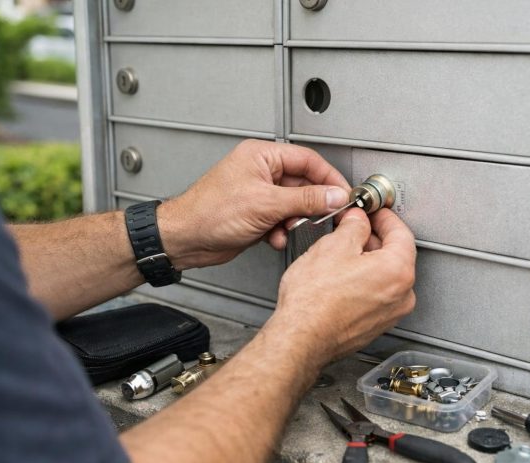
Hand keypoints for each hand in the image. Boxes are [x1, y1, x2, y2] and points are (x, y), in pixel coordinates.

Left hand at [157, 140, 349, 268]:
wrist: (185, 239)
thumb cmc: (209, 212)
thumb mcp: (266, 203)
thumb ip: (305, 199)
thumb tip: (334, 195)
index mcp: (262, 156)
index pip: (308, 160)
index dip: (329, 177)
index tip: (344, 194)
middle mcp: (261, 171)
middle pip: (303, 184)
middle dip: (311, 204)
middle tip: (325, 215)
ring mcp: (258, 194)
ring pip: (294, 205)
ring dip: (295, 220)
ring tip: (289, 227)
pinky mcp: (256, 214)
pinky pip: (281, 220)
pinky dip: (282, 230)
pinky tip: (274, 237)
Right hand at [267, 208, 416, 363]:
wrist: (300, 338)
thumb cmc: (314, 301)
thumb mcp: (333, 246)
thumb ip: (353, 226)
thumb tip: (358, 220)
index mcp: (398, 271)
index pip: (401, 232)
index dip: (383, 217)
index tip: (373, 211)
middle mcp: (401, 295)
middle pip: (395, 255)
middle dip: (373, 238)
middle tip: (352, 228)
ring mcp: (389, 314)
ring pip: (384, 277)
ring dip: (367, 261)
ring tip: (340, 254)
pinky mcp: (374, 326)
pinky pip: (375, 295)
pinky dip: (362, 283)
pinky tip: (340, 279)